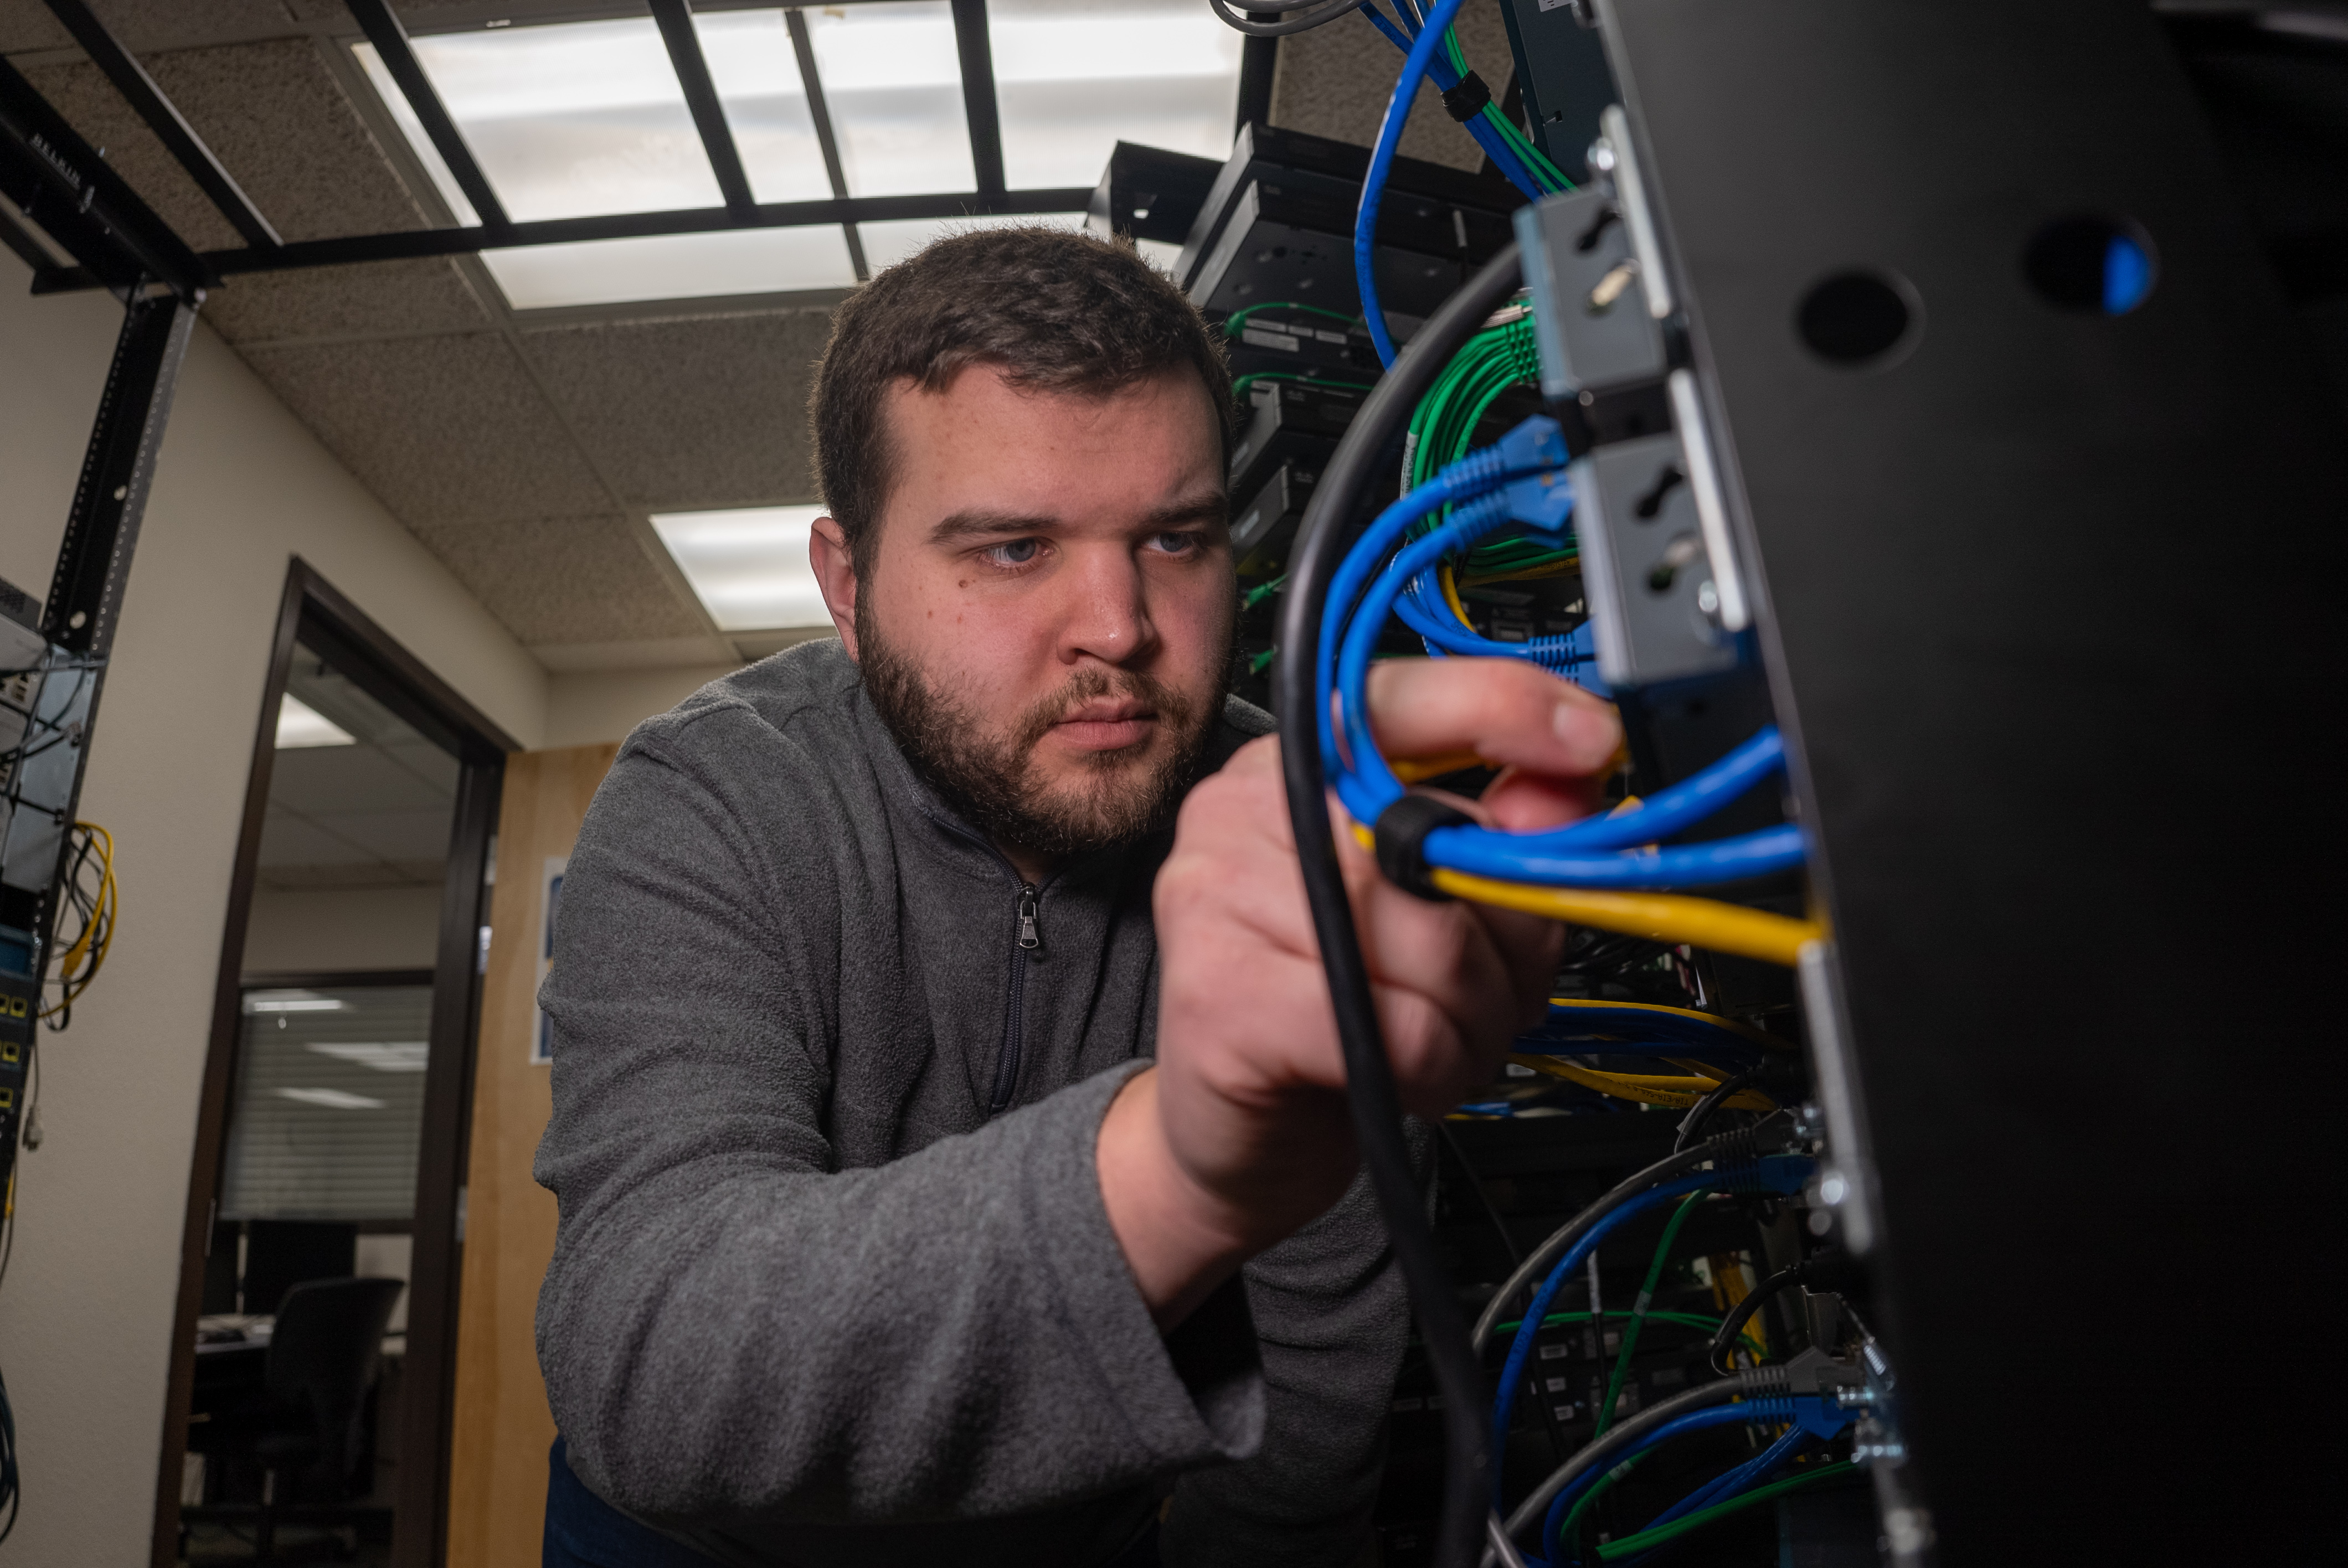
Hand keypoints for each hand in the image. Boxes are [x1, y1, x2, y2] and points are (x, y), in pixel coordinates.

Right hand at [1099, 658, 1622, 1326]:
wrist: (1238, 1133)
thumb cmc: (1347, 1005)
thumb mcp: (1446, 907)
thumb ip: (1509, 833)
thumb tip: (1579, 776)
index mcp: (1297, 764)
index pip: (1399, 697)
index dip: (1504, 708)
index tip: (1592, 737)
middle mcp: (1239, 807)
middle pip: (1437, 843)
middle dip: (1507, 938)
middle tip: (1495, 986)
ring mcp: (1213, 894)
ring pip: (1431, 945)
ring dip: (1475, 1017)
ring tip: (1443, 1035)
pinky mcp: (1218, 994)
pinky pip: (1397, 1029)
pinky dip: (1433, 1068)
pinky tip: (1404, 1071)